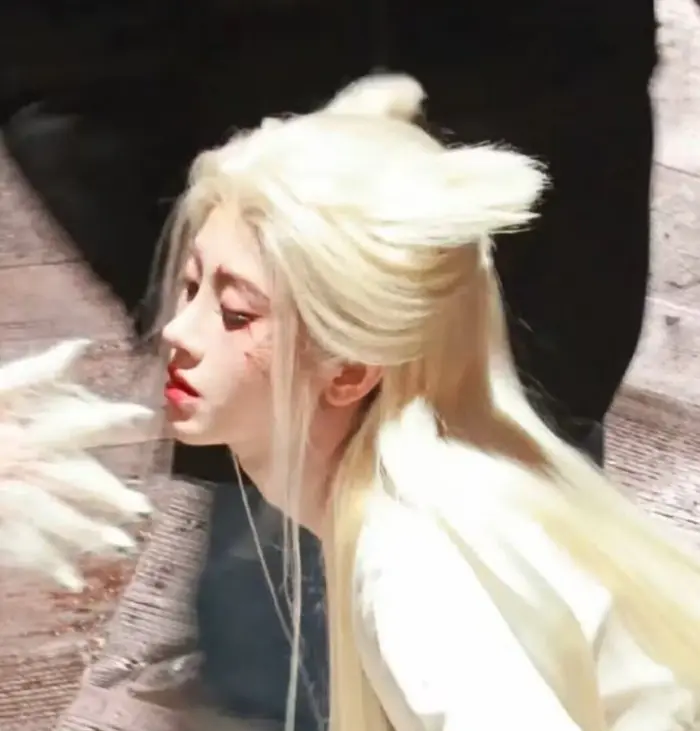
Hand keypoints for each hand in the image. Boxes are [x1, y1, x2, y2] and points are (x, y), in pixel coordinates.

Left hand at [0, 339, 153, 590]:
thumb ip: (33, 376)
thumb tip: (80, 348)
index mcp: (25, 429)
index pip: (77, 426)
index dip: (110, 422)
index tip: (145, 420)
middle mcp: (25, 463)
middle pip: (75, 479)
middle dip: (109, 496)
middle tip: (141, 512)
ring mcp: (11, 497)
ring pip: (57, 516)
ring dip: (88, 533)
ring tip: (120, 548)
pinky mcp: (3, 524)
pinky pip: (26, 546)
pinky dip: (48, 563)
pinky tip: (71, 579)